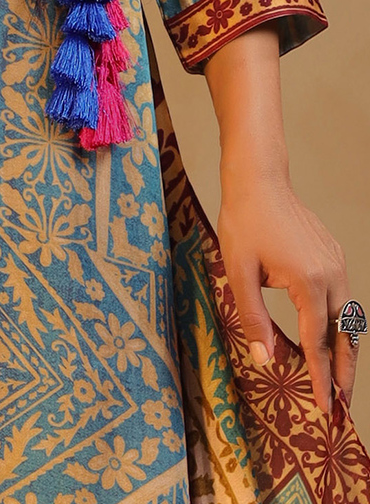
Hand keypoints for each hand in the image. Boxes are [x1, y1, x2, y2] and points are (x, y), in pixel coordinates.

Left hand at [218, 171, 354, 414]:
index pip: (317, 343)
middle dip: (345, 373)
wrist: (258, 179)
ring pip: (349, 318)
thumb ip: (253, 318)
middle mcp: (331, 275)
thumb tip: (267, 360)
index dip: (321, 378)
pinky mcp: (334, 256)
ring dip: (347, 350)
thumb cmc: (243, 222)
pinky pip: (344, 299)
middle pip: (345, 336)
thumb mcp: (239, 271)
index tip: (325, 408)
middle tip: (343, 406)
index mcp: (309, 282)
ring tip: (341, 380)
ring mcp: (337, 264)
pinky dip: (342, 325)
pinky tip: (333, 337)